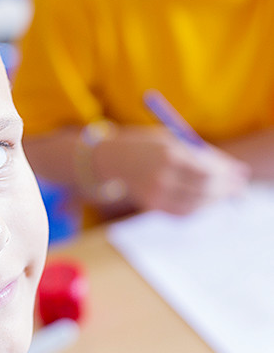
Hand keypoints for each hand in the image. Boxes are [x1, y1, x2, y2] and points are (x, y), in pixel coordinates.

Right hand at [93, 126, 249, 214]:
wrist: (113, 158)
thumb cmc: (149, 144)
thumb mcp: (174, 140)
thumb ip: (203, 154)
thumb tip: (234, 171)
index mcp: (168, 154)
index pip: (207, 171)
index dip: (227, 176)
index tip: (240, 175)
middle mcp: (160, 176)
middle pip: (203, 190)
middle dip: (225, 190)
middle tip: (238, 189)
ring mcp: (154, 194)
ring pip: (194, 205)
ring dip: (212, 201)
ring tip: (220, 194)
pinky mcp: (150, 205)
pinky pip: (181, 213)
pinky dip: (196, 209)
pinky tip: (203, 201)